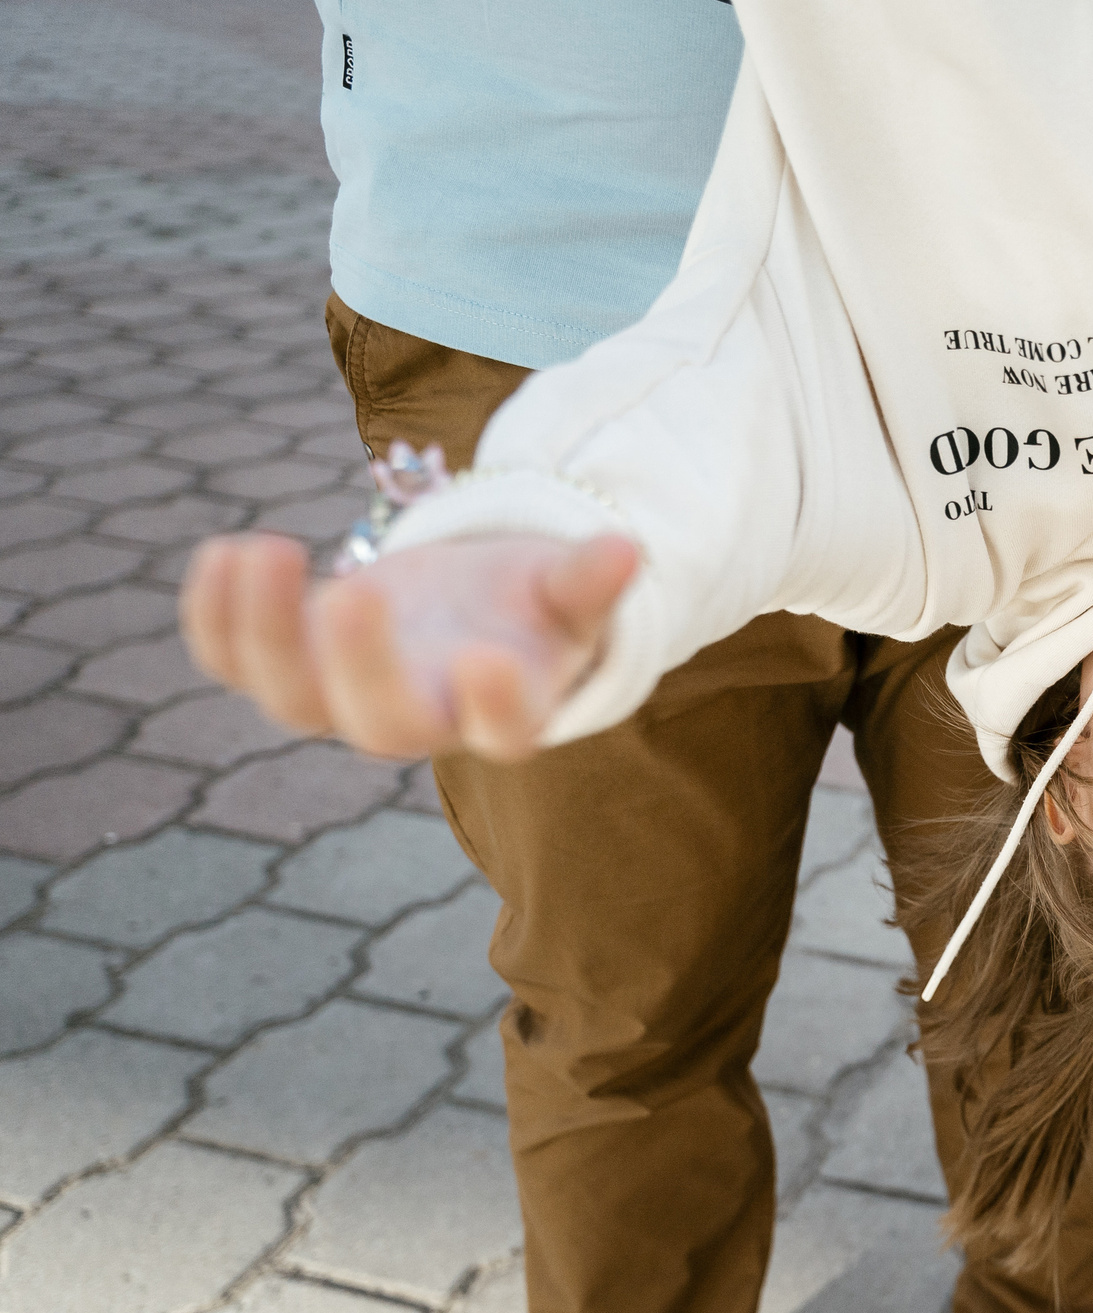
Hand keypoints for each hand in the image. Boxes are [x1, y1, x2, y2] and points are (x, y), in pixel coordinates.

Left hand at [180, 530, 637, 760]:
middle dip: (358, 665)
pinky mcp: (290, 667)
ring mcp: (345, 699)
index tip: (488, 658)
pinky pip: (234, 663)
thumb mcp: (564, 587)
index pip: (505, 733)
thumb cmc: (529, 604)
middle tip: (352, 594)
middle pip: (382, 724)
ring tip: (264, 550)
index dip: (495, 706)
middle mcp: (422, 720)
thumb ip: (587, 579)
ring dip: (263, 634)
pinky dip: (214, 617)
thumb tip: (627, 549)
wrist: (469, 610)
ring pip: (292, 700)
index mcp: (506, 711)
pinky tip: (224, 550)